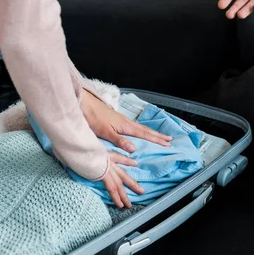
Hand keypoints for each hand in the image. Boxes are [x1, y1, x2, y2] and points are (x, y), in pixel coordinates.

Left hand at [81, 89, 172, 207]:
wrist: (83, 104)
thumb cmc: (93, 118)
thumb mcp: (105, 132)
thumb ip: (119, 141)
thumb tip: (134, 149)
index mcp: (125, 126)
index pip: (144, 134)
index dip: (156, 139)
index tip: (167, 143)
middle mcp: (126, 122)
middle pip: (146, 130)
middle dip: (158, 136)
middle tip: (170, 140)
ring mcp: (122, 120)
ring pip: (141, 128)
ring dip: (151, 133)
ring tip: (160, 136)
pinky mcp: (117, 120)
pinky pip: (135, 127)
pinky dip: (142, 131)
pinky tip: (140, 132)